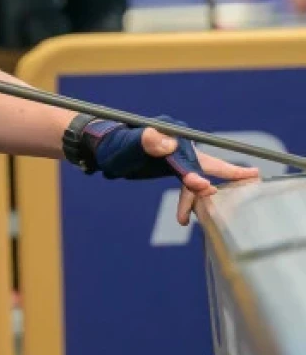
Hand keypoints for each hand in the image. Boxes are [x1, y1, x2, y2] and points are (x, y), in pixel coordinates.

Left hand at [85, 115, 260, 225]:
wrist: (101, 148)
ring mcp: (177, 153)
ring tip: (184, 220)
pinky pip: (188, 182)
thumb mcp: (126, 144)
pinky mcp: (173, 164)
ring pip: (196, 177)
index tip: (202, 187)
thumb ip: (145, 141)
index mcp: (172, 134)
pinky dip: (189, 197)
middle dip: (226, 175)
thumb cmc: (113, 145)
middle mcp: (179, 141)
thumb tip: (166, 140)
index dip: (196, 173)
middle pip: (206, 163)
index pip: (190, 157)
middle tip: (253, 177)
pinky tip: (187, 216)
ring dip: (195, 198)